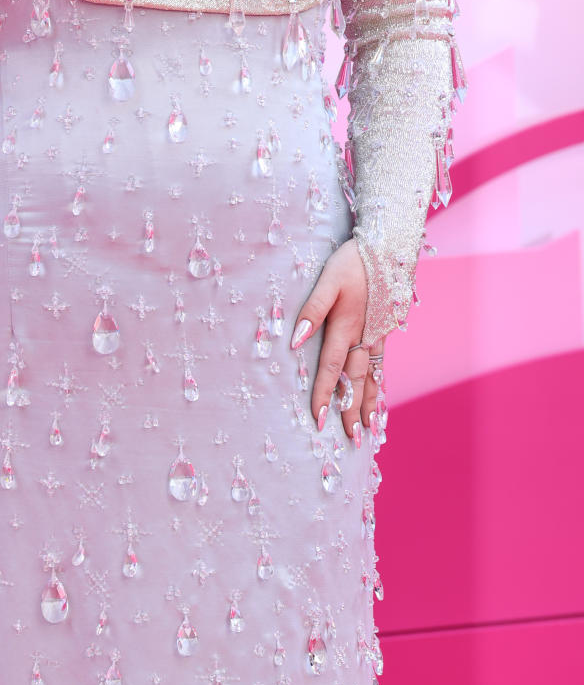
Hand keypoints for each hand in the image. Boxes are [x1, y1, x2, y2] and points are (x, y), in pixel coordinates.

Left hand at [289, 237, 383, 441]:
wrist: (389, 247)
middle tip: (350, 438)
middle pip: (355, 380)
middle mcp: (365, 336)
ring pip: (372, 375)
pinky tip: (379, 393)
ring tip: (369, 428)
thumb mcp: (327, 280)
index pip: (331, 369)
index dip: (323, 395)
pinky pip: (382, 363)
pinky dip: (379, 382)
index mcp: (347, 326)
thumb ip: (311, 310)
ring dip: (369, 402)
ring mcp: (379, 334)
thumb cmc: (352, 262)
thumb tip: (296, 341)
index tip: (318, 421)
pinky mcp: (386, 328)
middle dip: (351, 410)